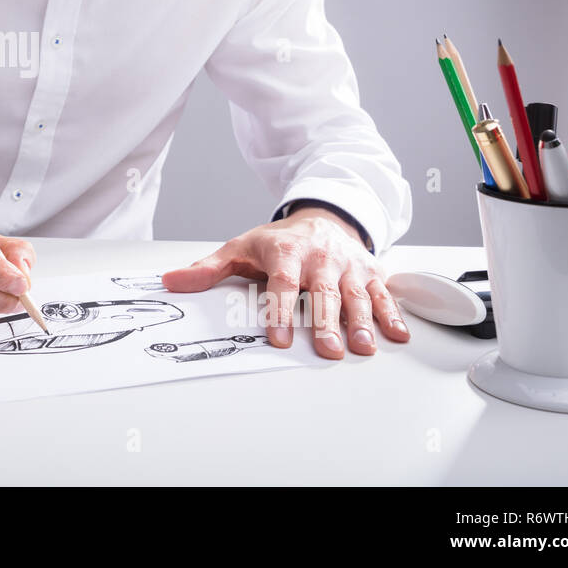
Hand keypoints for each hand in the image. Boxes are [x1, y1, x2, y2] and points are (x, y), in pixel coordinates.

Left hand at [160, 207, 408, 358]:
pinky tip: (397, 336)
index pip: (283, 283)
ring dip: (362, 322)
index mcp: (287, 252)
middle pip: (323, 292)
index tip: (277, 337)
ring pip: (357, 295)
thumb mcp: (240, 248)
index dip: (280, 310)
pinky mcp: (371, 272)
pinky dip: (392, 314)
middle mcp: (321, 257)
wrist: (322, 217)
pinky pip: (383, 294)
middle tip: (328, 350)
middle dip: (326, 322)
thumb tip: (171, 282)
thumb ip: (207, 269)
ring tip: (363, 347)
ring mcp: (348, 265)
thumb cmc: (278, 241)